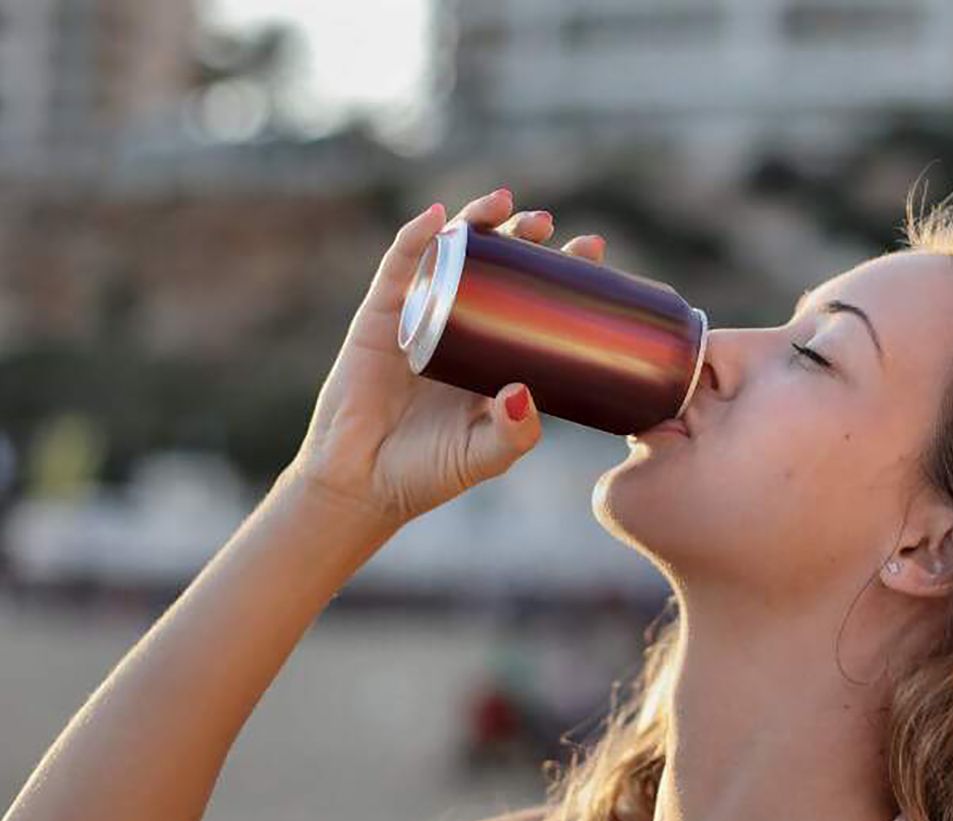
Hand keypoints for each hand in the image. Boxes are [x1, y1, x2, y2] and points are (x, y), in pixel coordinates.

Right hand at [282, 187, 607, 530]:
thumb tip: (524, 393)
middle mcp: (461, 327)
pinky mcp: (380, 317)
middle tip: (548, 225)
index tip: (590, 250)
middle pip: (498, 266)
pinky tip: (437, 217)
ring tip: (505, 203)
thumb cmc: (428, 471)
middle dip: (524, 238)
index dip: (561, 271)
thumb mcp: (485, 455)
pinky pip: (398, 269)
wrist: (361, 484)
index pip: (534, 300)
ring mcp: (420, 316)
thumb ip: (512, 433)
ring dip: (477, 222)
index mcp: (495, 355)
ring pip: (452, 255)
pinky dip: (415, 238)